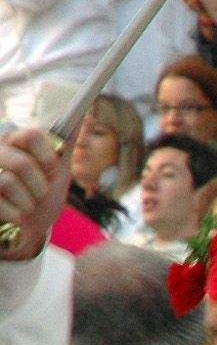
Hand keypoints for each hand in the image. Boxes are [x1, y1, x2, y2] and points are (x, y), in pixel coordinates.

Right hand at [0, 128, 64, 260]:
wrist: (27, 229)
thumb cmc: (41, 197)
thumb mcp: (58, 172)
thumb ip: (64, 146)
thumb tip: (81, 116)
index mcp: (14, 142)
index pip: (31, 135)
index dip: (48, 158)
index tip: (53, 172)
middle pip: (22, 163)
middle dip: (40, 186)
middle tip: (40, 194)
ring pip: (8, 182)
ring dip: (28, 202)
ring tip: (27, 206)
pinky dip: (15, 215)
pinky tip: (17, 217)